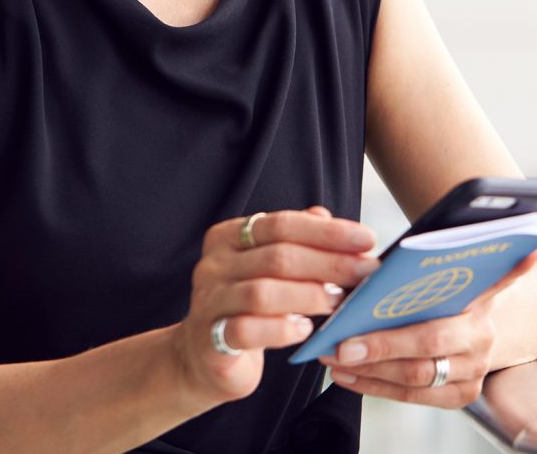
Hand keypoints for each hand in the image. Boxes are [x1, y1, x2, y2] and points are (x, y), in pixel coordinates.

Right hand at [170, 206, 379, 406]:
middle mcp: (214, 264)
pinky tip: (304, 330)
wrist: (204, 357)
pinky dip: (280, 330)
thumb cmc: (247, 307)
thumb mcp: (268, 269)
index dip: (326, 231)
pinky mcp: (210, 340)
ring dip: (309, 295)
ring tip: (340, 302)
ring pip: (263, 292)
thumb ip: (295, 242)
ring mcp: (209, 301)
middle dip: (329, 262)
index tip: (366, 238)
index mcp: (228, 236)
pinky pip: (247, 331)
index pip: (281, 224)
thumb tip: (328, 216)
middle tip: (367, 271)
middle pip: (277, 256)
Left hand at [319, 251, 536, 408]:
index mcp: (479, 298)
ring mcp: (473, 371)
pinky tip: (345, 375)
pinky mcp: (459, 396)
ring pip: (417, 375)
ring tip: (332, 357)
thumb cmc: (429, 292)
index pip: (495, 280)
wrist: (458, 330)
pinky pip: (412, 397)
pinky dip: (373, 386)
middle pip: (431, 341)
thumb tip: (374, 234)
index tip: (517, 252)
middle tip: (343, 343)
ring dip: (370, 368)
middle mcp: (482, 336)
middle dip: (383, 344)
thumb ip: (418, 255)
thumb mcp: (431, 271)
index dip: (511, 267)